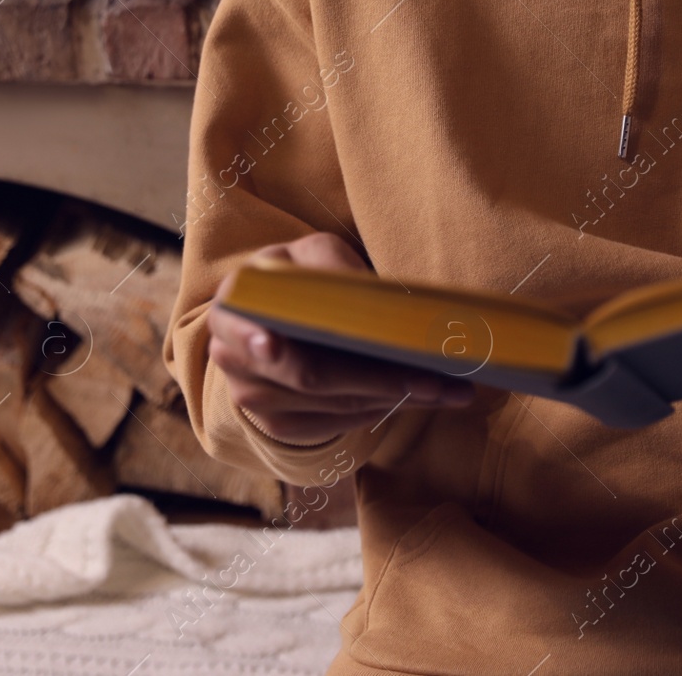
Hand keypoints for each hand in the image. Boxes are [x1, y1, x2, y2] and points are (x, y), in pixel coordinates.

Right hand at [207, 231, 474, 445]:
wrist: (278, 319)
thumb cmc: (302, 279)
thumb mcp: (313, 256)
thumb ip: (332, 267)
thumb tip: (373, 298)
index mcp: (234, 305)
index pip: (249, 328)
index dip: (260, 342)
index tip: (275, 347)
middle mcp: (232, 356)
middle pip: (311, 376)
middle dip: (380, 377)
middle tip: (437, 378)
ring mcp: (252, 398)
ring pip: (335, 405)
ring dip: (397, 398)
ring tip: (449, 387)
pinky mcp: (280, 425)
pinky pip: (339, 424)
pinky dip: (384, 409)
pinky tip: (418, 396)